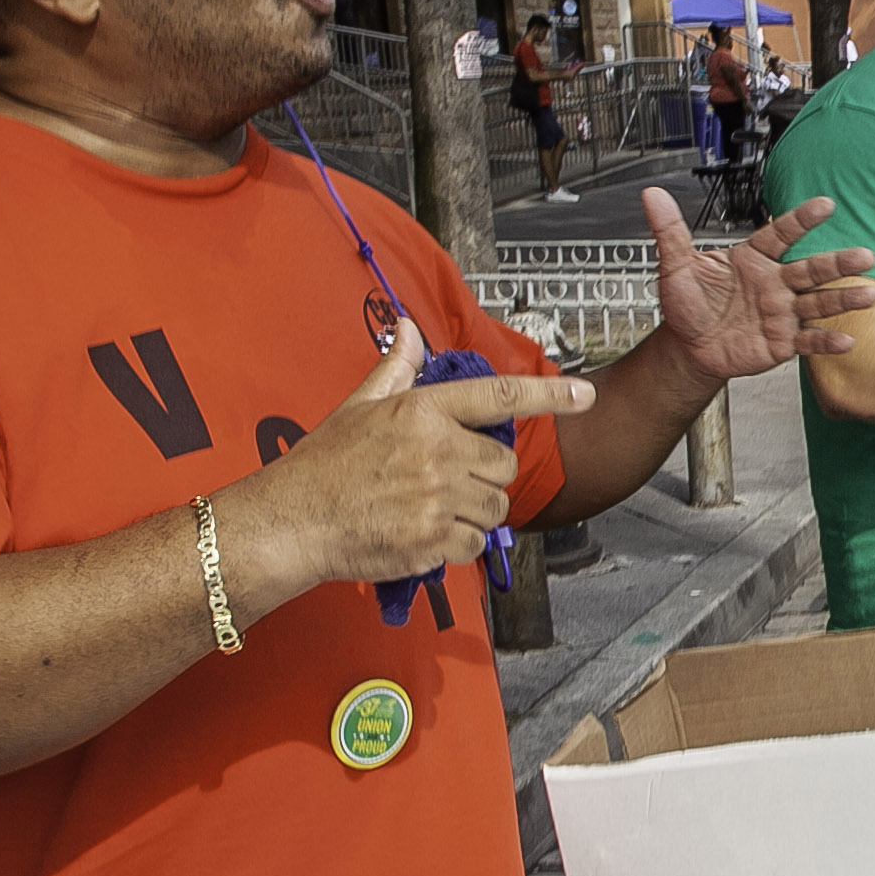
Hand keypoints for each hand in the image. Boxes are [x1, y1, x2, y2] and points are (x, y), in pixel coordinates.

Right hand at [225, 319, 596, 588]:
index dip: (549, 397)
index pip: (498, 396)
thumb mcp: (358, 406)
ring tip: (428, 508)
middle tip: (443, 481)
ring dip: (473, 513)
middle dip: (483, 476)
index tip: (585, 396)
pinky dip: (456, 546)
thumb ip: (396, 369)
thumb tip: (410, 329)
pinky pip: (474, 544)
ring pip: (495, 508)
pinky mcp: (432, 541)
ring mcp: (435, 498)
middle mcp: (435, 451)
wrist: (289, 523)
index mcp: (421, 411)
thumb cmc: (322, 465)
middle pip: (503, 465)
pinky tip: (422, 535)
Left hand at [646, 188, 874, 379]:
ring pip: (818, 302)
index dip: (801, 220)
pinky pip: (807, 340)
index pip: (781, 235)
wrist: (689, 346)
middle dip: (839, 263)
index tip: (825, 205)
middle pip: (811, 269)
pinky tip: (846, 341)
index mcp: (753, 259)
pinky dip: (826, 341)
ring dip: (844, 298)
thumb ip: (670, 232)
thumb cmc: (688, 304)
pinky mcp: (782, 341)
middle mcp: (775, 283)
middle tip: (866, 256)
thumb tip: (652, 195)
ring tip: (869, 295)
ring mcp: (782, 312)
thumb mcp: (674, 267)